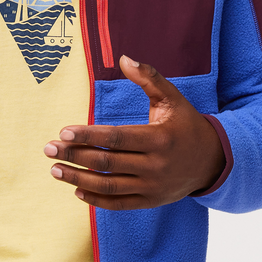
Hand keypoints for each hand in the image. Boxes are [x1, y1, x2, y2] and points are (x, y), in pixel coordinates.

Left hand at [43, 55, 224, 210]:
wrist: (213, 161)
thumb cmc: (186, 125)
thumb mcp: (172, 98)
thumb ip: (148, 78)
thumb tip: (123, 57)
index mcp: (158, 138)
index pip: (115, 138)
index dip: (87, 136)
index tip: (63, 132)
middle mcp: (155, 165)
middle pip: (106, 162)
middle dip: (74, 156)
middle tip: (48, 149)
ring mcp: (152, 187)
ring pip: (108, 185)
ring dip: (78, 179)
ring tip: (55, 169)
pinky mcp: (151, 201)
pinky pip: (119, 204)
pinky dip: (96, 199)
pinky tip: (77, 189)